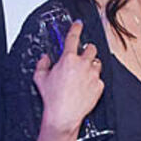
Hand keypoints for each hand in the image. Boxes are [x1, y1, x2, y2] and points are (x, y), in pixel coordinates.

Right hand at [32, 20, 103, 135]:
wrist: (63, 115)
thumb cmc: (52, 98)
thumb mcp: (40, 78)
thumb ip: (43, 64)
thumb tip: (45, 58)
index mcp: (68, 59)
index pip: (73, 37)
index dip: (76, 28)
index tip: (78, 24)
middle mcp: (83, 64)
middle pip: (91, 48)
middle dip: (87, 50)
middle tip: (81, 56)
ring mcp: (93, 75)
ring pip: (97, 63)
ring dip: (91, 65)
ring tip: (83, 74)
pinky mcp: (99, 86)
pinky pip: (99, 78)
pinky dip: (94, 80)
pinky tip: (86, 87)